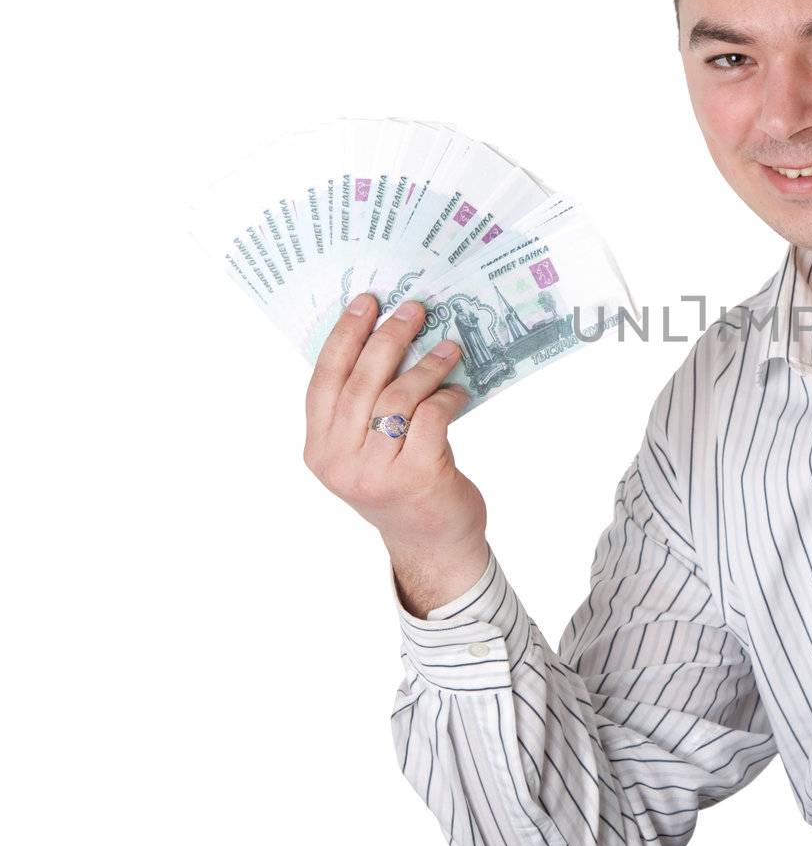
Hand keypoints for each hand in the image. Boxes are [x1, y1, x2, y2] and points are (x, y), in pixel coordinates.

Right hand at [303, 294, 489, 610]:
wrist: (431, 543)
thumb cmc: (401, 485)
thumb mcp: (365, 451)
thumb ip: (362, 408)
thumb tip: (385, 337)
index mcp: (319, 450)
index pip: (324, 381)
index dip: (344, 337)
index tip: (366, 303)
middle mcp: (339, 462)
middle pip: (361, 382)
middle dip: (388, 338)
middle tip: (414, 310)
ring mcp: (376, 472)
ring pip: (398, 397)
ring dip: (426, 365)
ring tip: (449, 348)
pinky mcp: (416, 476)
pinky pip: (430, 418)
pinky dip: (447, 397)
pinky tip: (458, 391)